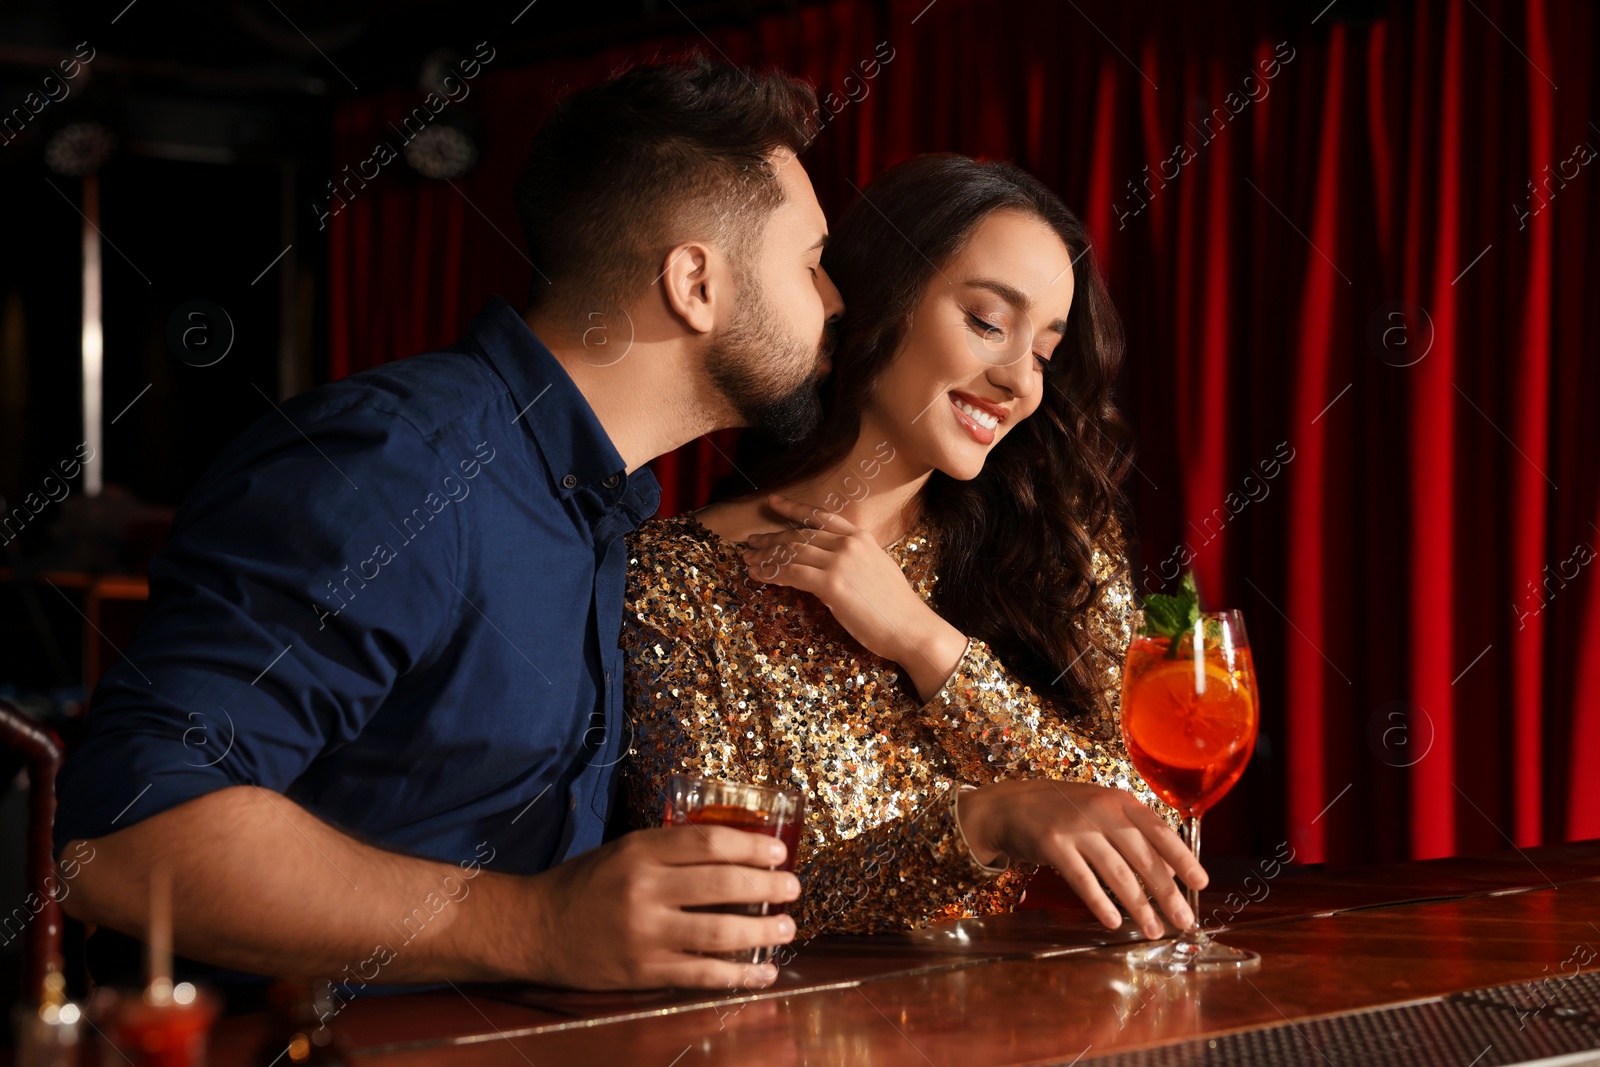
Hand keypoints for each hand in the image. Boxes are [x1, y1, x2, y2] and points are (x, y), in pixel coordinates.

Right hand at [516, 825, 800, 989]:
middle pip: (722, 884)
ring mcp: (645, 935)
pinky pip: (702, 974)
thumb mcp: (625, 851)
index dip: (751, 846)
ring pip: (719, 932)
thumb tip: (734, 853)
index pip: (708, 843)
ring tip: (786, 927)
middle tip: (793, 888)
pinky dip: (739, 975)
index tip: (778, 851)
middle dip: (767, 886)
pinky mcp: (644, 972)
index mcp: (640, 852)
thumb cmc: (586, 884)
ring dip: (762, 931)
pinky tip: (763, 972)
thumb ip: (671, 851)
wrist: (536, 929)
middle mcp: (644, 891)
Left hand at [743, 494, 966, 698]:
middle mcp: (849, 544)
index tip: (773, 503)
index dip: (793, 509)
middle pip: (799, 535)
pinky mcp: (832, 584)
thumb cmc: (896, 607)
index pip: (820, 517)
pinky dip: (772, 573)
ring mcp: (840, 562)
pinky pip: (792, 574)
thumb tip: (829, 563)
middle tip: (751, 543)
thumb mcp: (877, 570)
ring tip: (749, 560)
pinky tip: (758, 575)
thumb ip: (853, 560)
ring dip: (766, 556)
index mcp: (861, 537)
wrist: (911, 627)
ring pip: (792, 553)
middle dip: (771, 538)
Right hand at [955, 780, 1206, 939]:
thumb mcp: (1103, 809)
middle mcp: (1102, 811)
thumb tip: (1171, 872)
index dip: (1182, 858)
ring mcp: (1077, 828)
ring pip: (1117, 873)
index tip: (1201, 883)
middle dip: (1166, 892)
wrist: (1011, 805)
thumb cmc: (1064, 810)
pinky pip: (1082, 880)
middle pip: (1142, 856)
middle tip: (1184, 920)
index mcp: (1120, 801)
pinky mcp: (1053, 845)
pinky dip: (1100, 903)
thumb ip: (1135, 833)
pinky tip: (1114, 922)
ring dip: (1139, 905)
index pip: (1160, 831)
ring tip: (1155, 930)